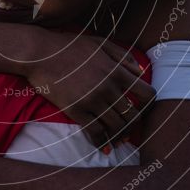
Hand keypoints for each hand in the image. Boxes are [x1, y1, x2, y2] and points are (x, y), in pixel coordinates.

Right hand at [24, 32, 155, 148]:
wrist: (40, 54)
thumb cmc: (69, 46)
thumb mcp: (100, 43)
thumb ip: (123, 55)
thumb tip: (140, 72)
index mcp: (116, 71)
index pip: (146, 94)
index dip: (148, 104)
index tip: (142, 109)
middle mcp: (108, 87)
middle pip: (132, 115)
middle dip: (133, 124)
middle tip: (129, 128)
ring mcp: (92, 100)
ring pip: (116, 126)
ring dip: (119, 135)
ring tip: (118, 140)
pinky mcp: (76, 110)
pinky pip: (95, 131)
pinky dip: (102, 142)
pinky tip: (103, 146)